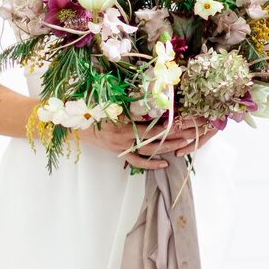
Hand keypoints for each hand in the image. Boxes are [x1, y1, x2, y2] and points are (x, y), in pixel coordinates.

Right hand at [82, 112, 220, 170]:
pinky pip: (138, 162)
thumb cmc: (93, 111)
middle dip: (174, 136)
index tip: (183, 120)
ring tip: (184, 145)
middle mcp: (126, 138)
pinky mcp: (121, 153)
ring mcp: (124, 148)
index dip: (168, 124)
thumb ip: (130, 106)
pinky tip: (164, 164)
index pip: (151, 125)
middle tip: (191, 133)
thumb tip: (150, 104)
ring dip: (168, 148)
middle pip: (155, 138)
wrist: (77, 126)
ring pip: (150, 151)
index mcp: (124, 124)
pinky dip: (151, 164)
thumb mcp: (110, 105)